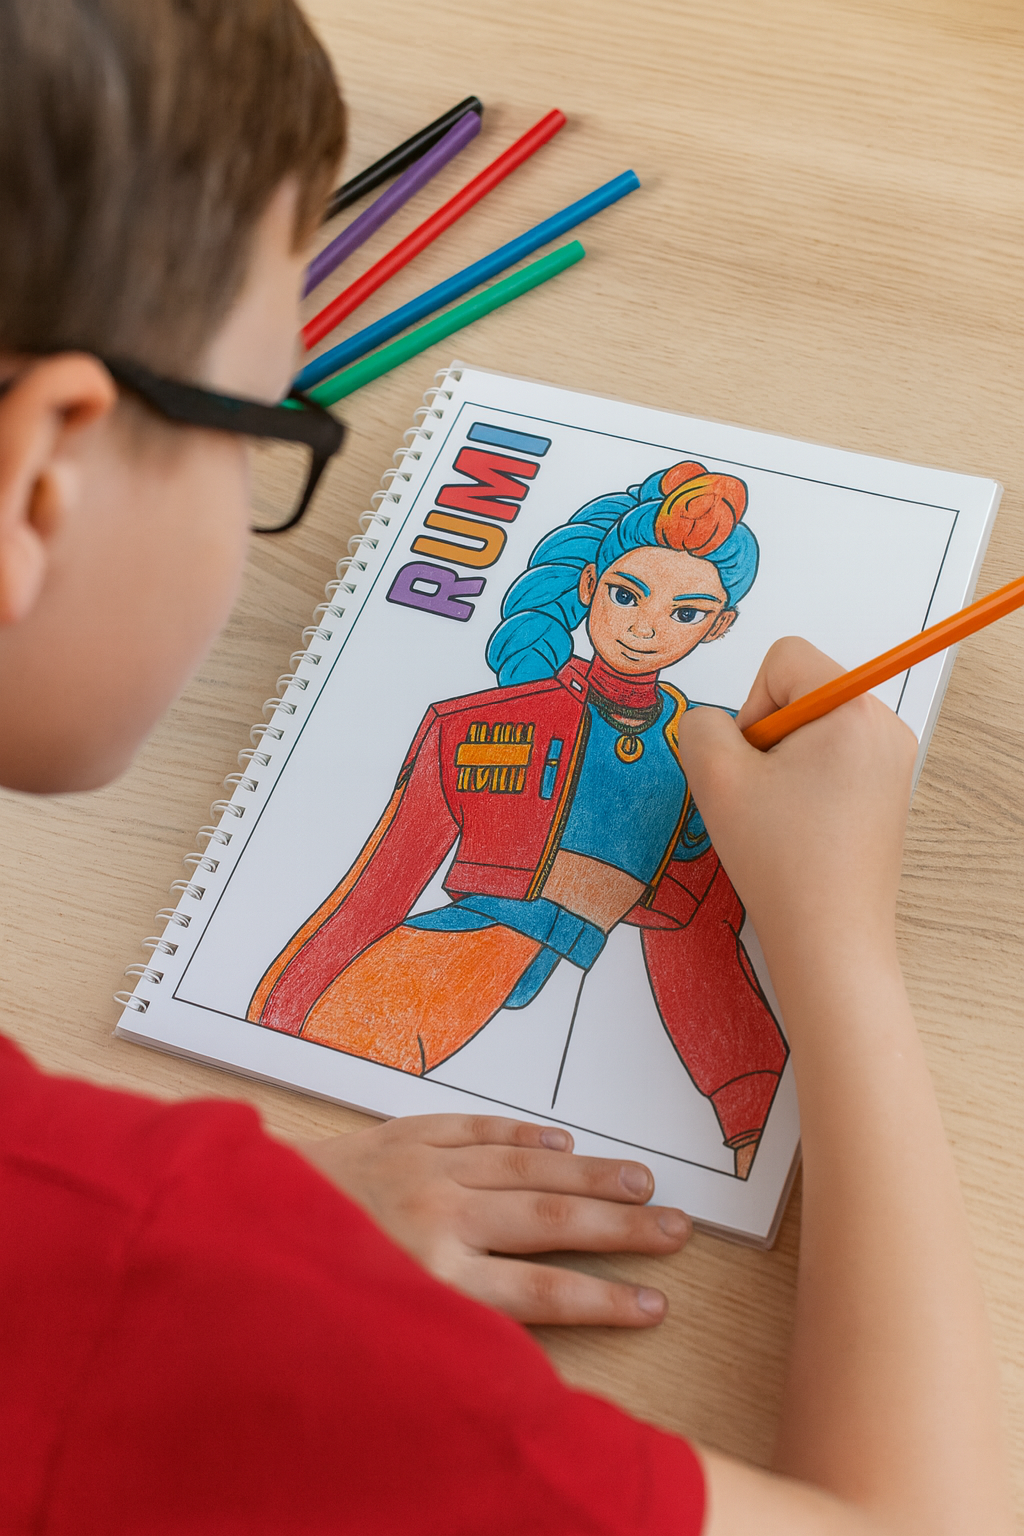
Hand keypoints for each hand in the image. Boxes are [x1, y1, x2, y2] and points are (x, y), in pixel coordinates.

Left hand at [296, 1113, 690, 1325]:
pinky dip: (523, 1135)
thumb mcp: (380, 1331)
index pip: (543, 1291)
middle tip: (676, 1228)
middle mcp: (439, 1217)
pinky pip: (478, 1129)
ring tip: (641, 1181)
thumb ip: (452, 1330)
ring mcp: (423, 1167)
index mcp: (434, 1276)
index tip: (658, 1303)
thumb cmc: (307, 1288)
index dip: (607, 1299)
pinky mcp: (403, 1135)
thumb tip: (521, 1360)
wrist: (234, 1220)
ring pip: (528, 1168)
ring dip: (589, 1176)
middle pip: (552, 1223)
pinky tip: (562, 1143)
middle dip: (622, 1228)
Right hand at [677, 637, 917, 981]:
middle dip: (768, 737)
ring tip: (781, 817)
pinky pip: (831, 761)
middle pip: (801, 691)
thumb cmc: (780, 858)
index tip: (755, 763)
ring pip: (813, 729)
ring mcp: (893, 762)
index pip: (785, 658)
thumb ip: (701, 725)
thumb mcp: (715, 776)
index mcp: (854, 710)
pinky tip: (798, 831)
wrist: (829, 939)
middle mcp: (885, 727)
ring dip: (783, 765)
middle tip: (764, 796)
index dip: (751, 706)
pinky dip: (804, 787)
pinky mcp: (888, 794)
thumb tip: (715, 725)